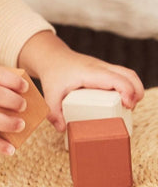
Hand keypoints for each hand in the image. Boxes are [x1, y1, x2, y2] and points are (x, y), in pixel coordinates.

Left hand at [18, 31, 144, 131]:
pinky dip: (129, 87)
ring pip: (128, 74)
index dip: (127, 92)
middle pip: (129, 75)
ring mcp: (104, 67)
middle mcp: (100, 68)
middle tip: (130, 109)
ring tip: (128, 107)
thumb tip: (63, 129)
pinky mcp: (105, 70)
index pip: (116, 79)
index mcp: (90, 73)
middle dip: (136, 92)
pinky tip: (123, 101)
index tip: (127, 105)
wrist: (52, 57)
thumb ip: (53, 113)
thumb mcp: (50, 94)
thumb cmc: (53, 73)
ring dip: (134, 90)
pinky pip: (123, 76)